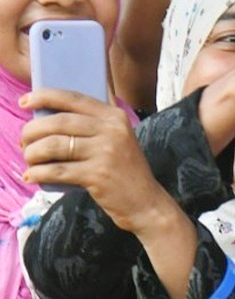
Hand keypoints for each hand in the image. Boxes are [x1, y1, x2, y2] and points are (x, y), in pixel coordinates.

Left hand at [20, 90, 172, 235]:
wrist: (146, 202)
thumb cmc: (124, 171)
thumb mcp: (118, 139)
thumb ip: (93, 125)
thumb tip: (47, 116)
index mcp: (115, 116)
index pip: (73, 99)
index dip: (44, 97)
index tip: (24, 101)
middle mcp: (112, 130)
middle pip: (58, 122)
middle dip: (32, 131)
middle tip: (24, 143)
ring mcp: (105, 152)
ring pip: (53, 145)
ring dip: (32, 153)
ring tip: (29, 161)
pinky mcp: (97, 175)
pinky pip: (56, 170)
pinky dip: (38, 173)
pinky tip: (32, 176)